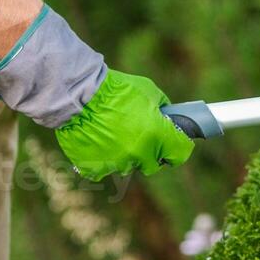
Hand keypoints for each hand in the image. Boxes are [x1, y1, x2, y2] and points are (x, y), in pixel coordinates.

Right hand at [54, 70, 193, 180]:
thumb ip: (161, 108)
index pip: (180, 154)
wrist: (79, 94)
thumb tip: (167, 116)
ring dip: (125, 156)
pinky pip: (103, 170)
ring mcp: (117, 163)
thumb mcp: (149, 91)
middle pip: (153, 165)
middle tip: (140, 138)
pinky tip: (98, 143)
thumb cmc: (116, 89)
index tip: (173, 145)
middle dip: (150, 153)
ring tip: (113, 135)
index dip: (178, 149)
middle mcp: (139, 153)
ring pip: (128, 167)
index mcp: (157, 135)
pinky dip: (102, 160)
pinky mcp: (95, 168)